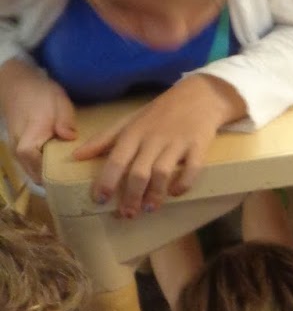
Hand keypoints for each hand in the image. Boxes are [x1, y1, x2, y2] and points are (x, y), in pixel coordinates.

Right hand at [0, 62, 76, 182]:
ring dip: (49, 175)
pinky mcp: (19, 150)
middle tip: (79, 179)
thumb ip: (64, 121)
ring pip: (33, 173)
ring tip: (72, 174)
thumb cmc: (39, 92)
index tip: (76, 178)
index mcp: (29, 140)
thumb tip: (70, 137)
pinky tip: (61, 164)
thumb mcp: (58, 100)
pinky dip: (44, 169)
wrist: (17, 83)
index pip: (38, 168)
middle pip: (36, 176)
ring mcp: (16, 151)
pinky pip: (31, 166)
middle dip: (55, 181)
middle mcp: (18, 150)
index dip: (56, 176)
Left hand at [72, 73, 243, 216]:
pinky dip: (183, 183)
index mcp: (134, 133)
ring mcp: (176, 142)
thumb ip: (104, 140)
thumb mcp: (129, 121)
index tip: (100, 200)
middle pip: (138, 172)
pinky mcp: (198, 145)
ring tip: (150, 209)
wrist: (198, 95)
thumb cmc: (160, 112)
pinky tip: (176, 193)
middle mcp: (153, 138)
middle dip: (131, 196)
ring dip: (155, 194)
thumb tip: (76, 156)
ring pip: (162, 173)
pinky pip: (192, 168)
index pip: (116, 160)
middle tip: (128, 215)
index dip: (107, 181)